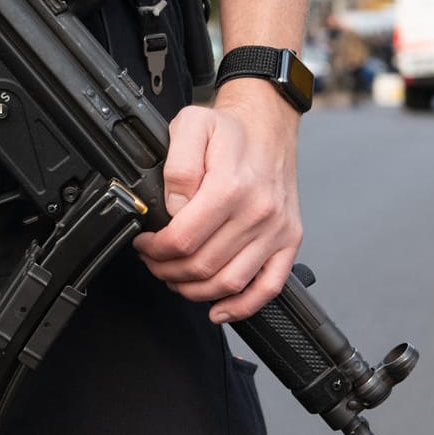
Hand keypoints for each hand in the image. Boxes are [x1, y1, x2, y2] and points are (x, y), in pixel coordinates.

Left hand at [133, 79, 302, 322]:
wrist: (268, 126)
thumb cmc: (229, 129)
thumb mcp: (191, 126)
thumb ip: (178, 166)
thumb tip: (174, 206)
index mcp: (231, 186)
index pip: (183, 239)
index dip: (155, 249)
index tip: (144, 244)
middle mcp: (258, 212)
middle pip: (202, 266)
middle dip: (167, 271)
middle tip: (154, 262)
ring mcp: (276, 230)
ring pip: (229, 282)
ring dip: (194, 290)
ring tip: (176, 279)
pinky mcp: (289, 240)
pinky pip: (269, 287)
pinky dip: (242, 307)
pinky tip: (218, 309)